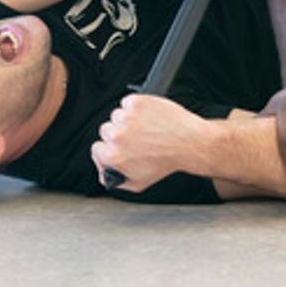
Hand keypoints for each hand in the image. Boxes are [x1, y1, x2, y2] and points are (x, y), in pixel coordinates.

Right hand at [91, 94, 205, 192]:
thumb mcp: (138, 183)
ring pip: (117, 116)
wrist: (188, 142)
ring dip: (128, 121)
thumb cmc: (166, 161)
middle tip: (136, 139)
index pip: (97, 150)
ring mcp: (126, 118)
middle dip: (119, 135)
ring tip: (145, 129)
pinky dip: (136, 108)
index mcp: (114, 156)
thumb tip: (105, 175)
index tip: (117, 148)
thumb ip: (116, 181)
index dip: (108, 150)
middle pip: (106, 131)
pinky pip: (127, 103)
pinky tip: (148, 118)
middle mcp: (117, 136)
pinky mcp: (136, 103)